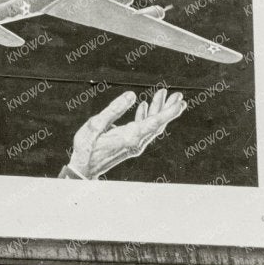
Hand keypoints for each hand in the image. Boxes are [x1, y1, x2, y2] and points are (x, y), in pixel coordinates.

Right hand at [66, 88, 186, 180]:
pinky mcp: (130, 145)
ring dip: (158, 110)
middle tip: (179, 95)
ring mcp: (135, 145)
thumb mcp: (95, 125)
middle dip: (168, 108)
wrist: (83, 169)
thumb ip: (114, 110)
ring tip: (162, 94)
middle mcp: (136, 142)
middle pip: (158, 124)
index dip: (168, 112)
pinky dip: (146, 116)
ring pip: (152, 126)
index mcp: (129, 137)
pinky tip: (144, 106)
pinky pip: (143, 129)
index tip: (180, 103)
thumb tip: (132, 95)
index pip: (154, 123)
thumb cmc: (86, 148)